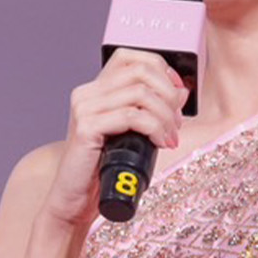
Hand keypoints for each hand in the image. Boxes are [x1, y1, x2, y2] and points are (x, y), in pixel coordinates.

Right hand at [43, 48, 190, 227]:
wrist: (76, 200)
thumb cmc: (104, 170)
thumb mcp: (134, 135)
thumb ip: (152, 111)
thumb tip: (181, 91)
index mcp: (96, 90)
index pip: (130, 57)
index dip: (161, 68)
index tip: (177, 93)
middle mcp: (87, 93)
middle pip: (140, 72)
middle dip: (169, 95)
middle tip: (177, 123)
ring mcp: (84, 108)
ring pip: (141, 94)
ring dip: (166, 116)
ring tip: (171, 137)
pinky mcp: (86, 128)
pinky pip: (132, 116)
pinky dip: (155, 128)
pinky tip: (161, 143)